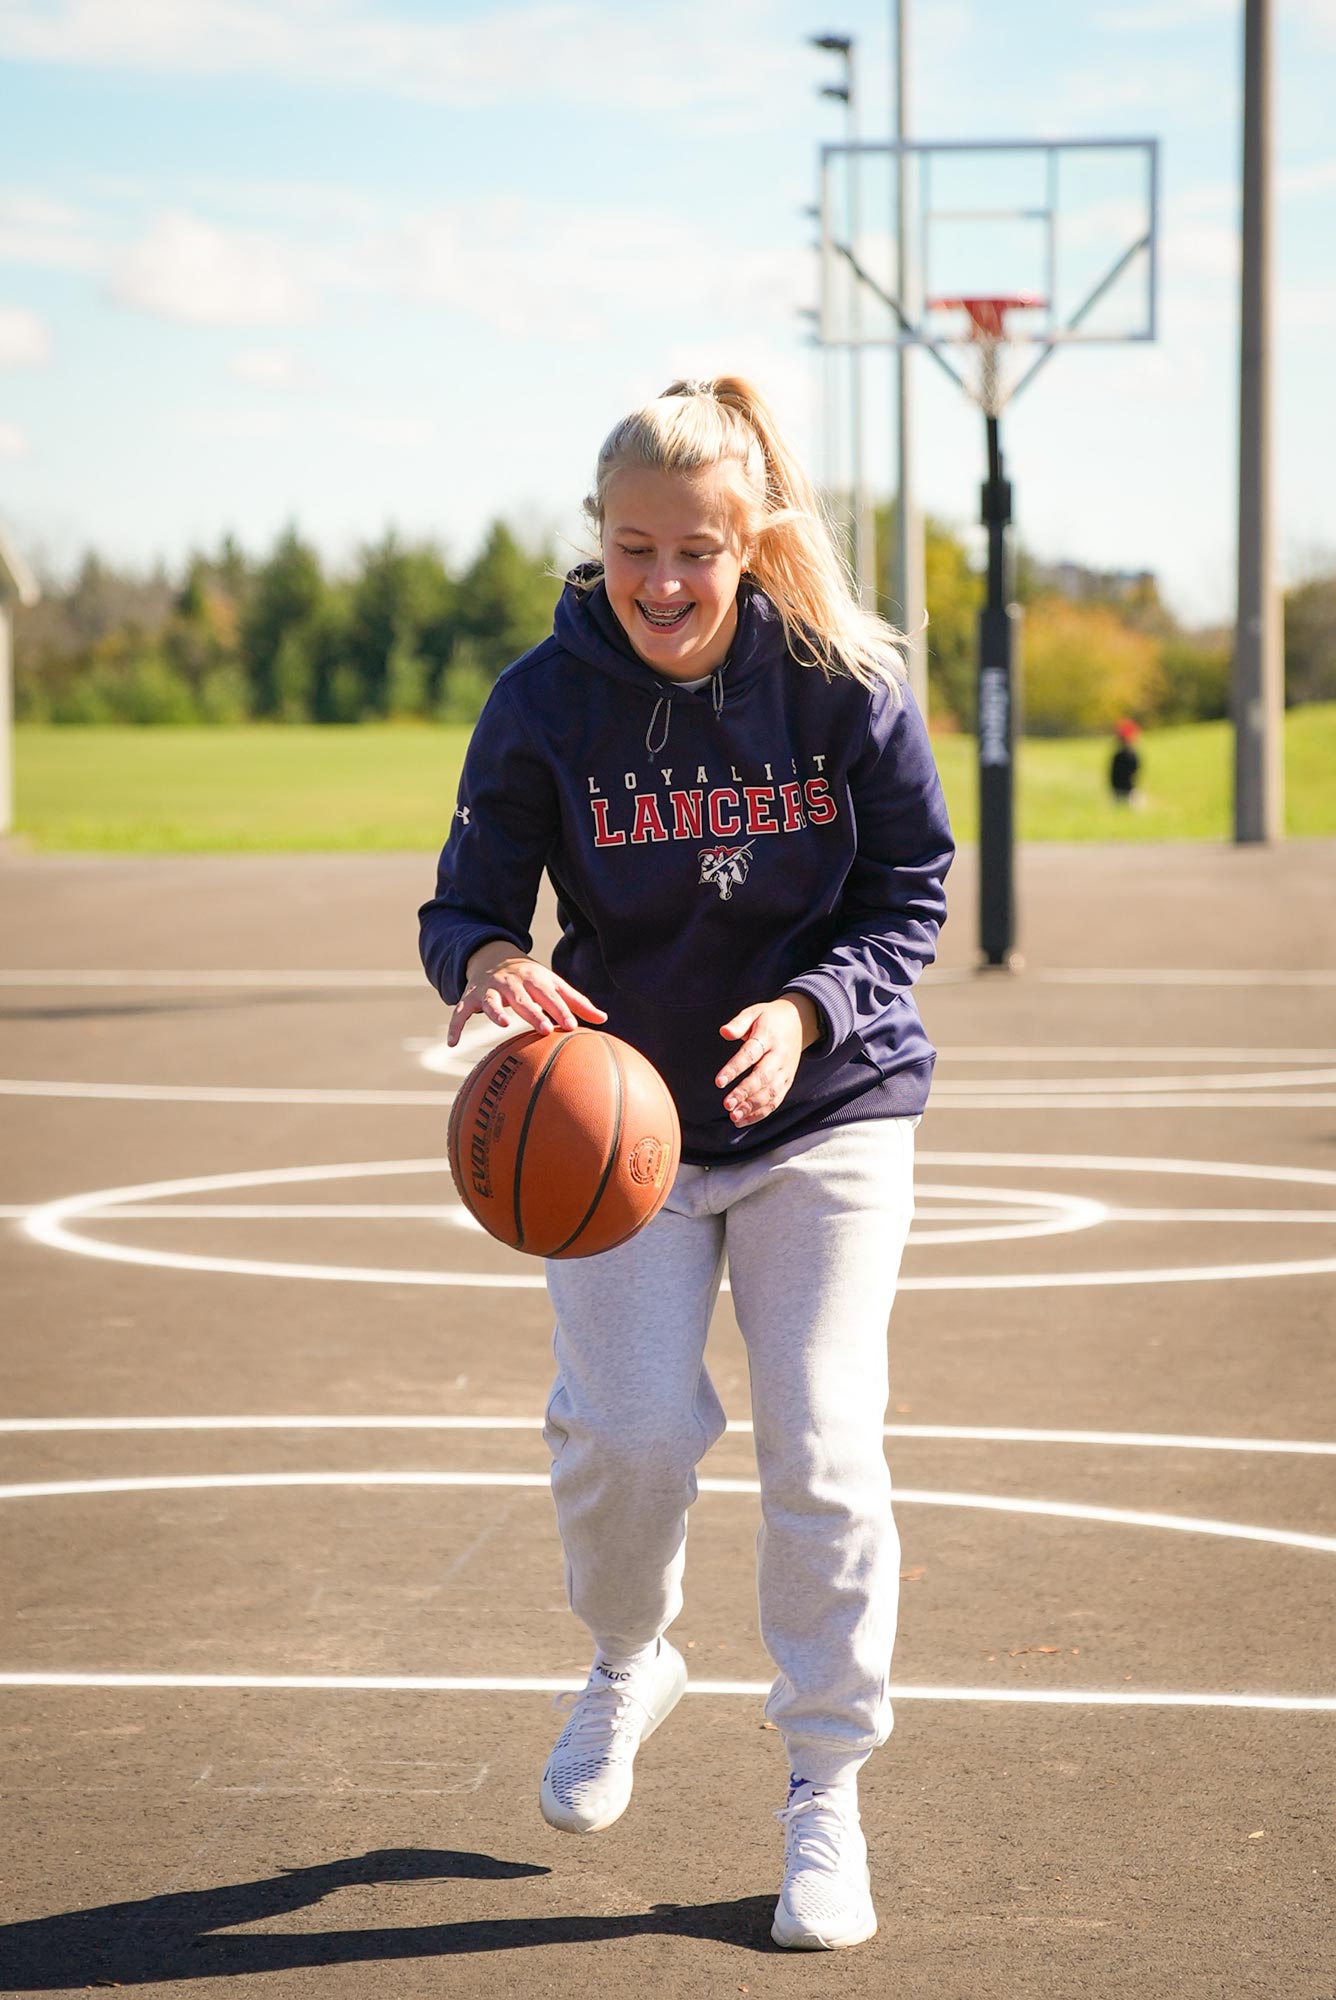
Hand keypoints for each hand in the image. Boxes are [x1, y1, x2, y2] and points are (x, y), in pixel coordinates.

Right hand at [447, 941, 607, 1046]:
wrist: (492, 955)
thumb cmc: (530, 977)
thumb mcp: (552, 984)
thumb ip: (576, 1002)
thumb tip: (604, 1019)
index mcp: (535, 980)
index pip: (550, 996)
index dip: (561, 1010)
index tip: (572, 1026)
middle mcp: (512, 983)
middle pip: (524, 999)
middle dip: (534, 1013)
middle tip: (545, 1028)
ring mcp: (490, 990)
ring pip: (492, 1002)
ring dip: (497, 1013)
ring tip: (504, 1025)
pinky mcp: (471, 997)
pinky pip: (461, 1012)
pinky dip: (455, 1026)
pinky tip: (453, 1044)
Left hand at [715, 994, 821, 1126]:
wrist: (800, 1021)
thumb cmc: (769, 1018)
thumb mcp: (754, 1012)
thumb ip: (738, 1023)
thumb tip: (724, 1032)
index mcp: (768, 1037)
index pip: (750, 1054)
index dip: (734, 1068)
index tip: (719, 1082)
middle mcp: (779, 1056)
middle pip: (763, 1077)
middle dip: (745, 1093)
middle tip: (727, 1104)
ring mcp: (785, 1071)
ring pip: (771, 1093)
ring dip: (752, 1107)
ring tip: (734, 1116)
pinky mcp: (787, 1081)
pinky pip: (776, 1100)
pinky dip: (760, 1113)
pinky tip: (743, 1120)